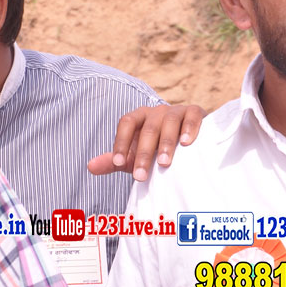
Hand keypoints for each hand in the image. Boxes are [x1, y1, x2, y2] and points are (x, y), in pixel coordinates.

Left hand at [87, 104, 204, 180]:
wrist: (184, 143)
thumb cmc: (154, 150)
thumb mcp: (132, 157)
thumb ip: (112, 161)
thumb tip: (90, 167)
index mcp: (137, 118)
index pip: (125, 123)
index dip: (120, 142)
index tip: (117, 163)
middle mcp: (155, 112)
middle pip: (147, 128)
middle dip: (143, 154)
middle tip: (140, 176)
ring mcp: (176, 111)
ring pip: (169, 122)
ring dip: (165, 143)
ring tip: (163, 163)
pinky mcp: (195, 113)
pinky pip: (192, 116)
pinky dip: (190, 128)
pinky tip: (187, 143)